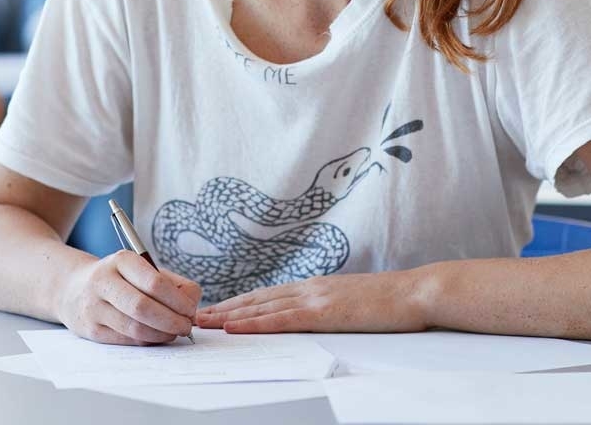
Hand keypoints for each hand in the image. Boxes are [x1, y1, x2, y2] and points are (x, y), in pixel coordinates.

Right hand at [58, 251, 201, 344]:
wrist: (73, 289)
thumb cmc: (118, 279)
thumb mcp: (139, 268)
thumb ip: (170, 281)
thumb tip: (192, 301)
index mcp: (120, 260)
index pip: (154, 282)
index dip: (177, 300)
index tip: (190, 309)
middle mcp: (104, 281)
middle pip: (143, 307)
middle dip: (171, 320)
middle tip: (186, 326)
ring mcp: (94, 307)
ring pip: (135, 328)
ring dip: (161, 334)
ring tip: (174, 333)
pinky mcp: (91, 329)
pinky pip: (126, 340)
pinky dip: (147, 341)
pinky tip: (157, 337)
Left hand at [196, 268, 427, 333]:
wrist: (414, 292)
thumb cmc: (389, 301)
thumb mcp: (351, 302)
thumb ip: (328, 306)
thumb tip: (313, 317)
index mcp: (314, 286)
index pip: (268, 295)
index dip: (240, 302)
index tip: (218, 309)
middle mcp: (308, 288)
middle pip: (257, 299)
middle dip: (225, 308)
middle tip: (198, 316)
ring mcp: (313, 298)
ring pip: (261, 307)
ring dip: (230, 316)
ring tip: (205, 322)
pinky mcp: (322, 312)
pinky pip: (280, 319)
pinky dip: (253, 323)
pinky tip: (235, 328)